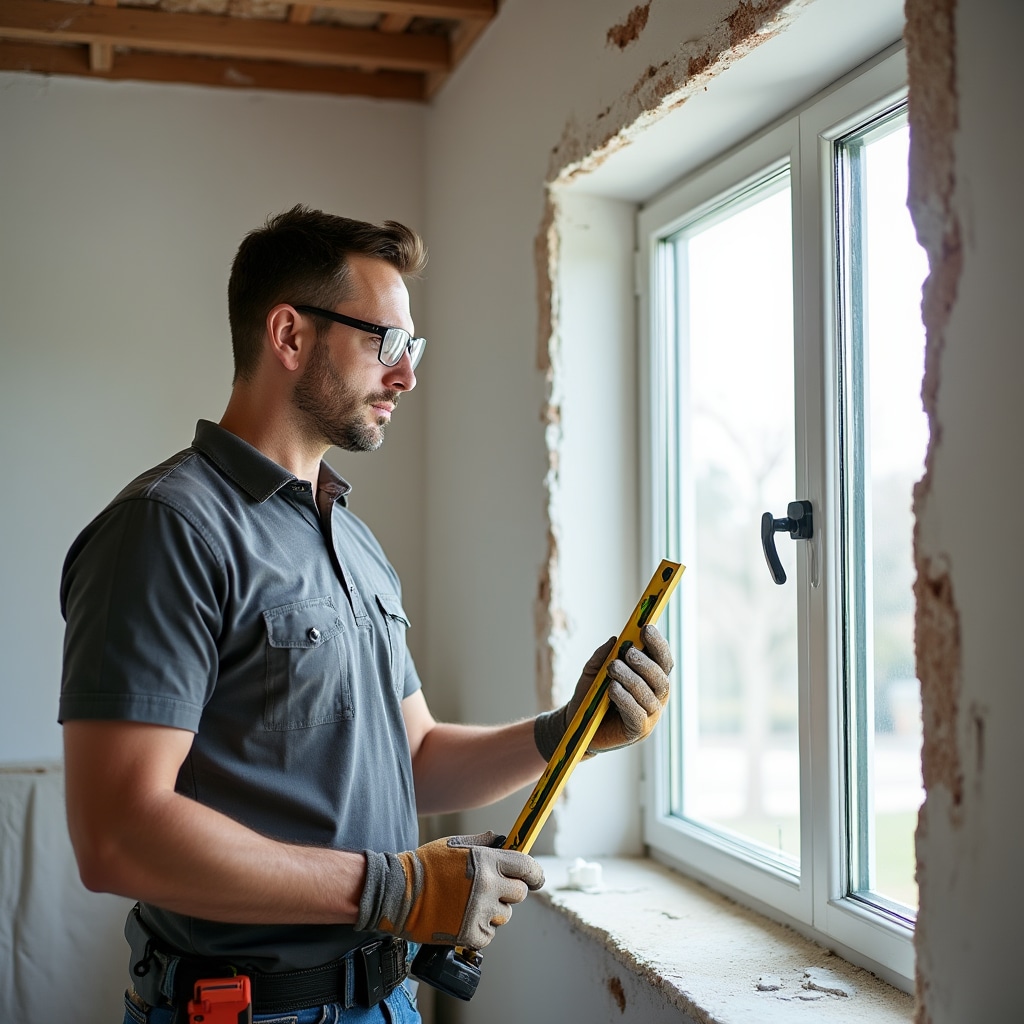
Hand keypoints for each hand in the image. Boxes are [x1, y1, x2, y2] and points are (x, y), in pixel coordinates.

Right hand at [356, 831, 544, 948]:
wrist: (399, 892)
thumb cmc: (425, 866)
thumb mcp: (454, 845)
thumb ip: (483, 843)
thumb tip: (503, 840)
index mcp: (486, 861)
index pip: (526, 867)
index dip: (535, 874)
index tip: (536, 879)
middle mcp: (487, 886)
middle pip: (519, 894)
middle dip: (509, 892)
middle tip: (490, 891)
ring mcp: (480, 911)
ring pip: (504, 916)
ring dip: (493, 912)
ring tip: (468, 904)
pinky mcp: (470, 934)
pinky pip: (489, 935)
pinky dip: (479, 930)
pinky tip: (462, 918)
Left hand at [534, 624, 673, 760]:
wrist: (576, 725)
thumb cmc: (591, 696)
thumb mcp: (593, 672)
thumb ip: (602, 656)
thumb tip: (615, 640)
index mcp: (650, 679)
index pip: (662, 660)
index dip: (658, 644)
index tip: (647, 628)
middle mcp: (655, 696)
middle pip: (661, 677)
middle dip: (645, 662)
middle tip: (628, 652)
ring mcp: (649, 715)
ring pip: (648, 694)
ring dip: (631, 678)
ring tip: (613, 667)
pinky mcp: (638, 730)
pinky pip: (636, 713)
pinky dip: (625, 698)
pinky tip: (613, 688)